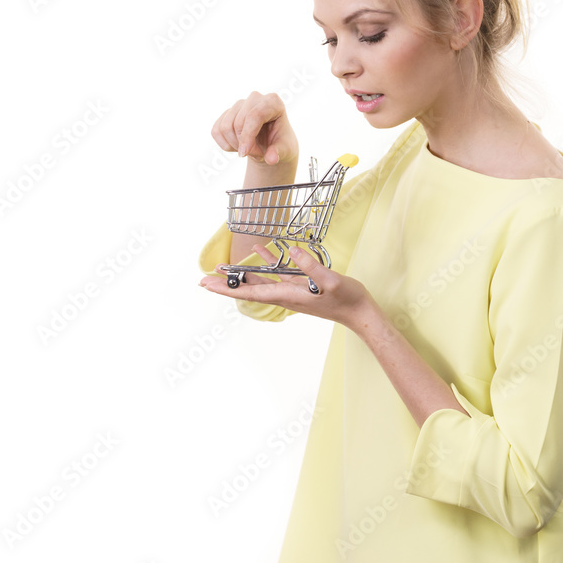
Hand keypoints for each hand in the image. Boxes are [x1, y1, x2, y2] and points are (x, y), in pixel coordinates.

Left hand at [199, 243, 378, 328]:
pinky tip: (259, 251)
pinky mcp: (299, 286)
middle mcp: (284, 295)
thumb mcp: (330, 281)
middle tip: (203, 279)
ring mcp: (291, 291)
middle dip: (225, 285)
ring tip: (222, 269)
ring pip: (259, 282)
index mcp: (287, 295)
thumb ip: (310, 267)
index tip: (207, 285)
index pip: (250, 291)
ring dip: (241, 275)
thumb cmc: (346, 299)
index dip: (227, 288)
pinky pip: (277, 274)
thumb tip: (293, 251)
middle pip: (248, 289)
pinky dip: (266, 263)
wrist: (360, 311)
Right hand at [210, 92, 297, 165]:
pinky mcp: (226, 113)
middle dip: (244, 144)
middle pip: (238, 122)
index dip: (247, 136)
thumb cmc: (281, 144)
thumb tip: (271, 159)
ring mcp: (239, 105)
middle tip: (257, 155)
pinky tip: (239, 145)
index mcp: (273, 102)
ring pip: (225, 127)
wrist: (271, 144)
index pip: (254, 115)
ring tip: (249, 150)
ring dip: (234, 145)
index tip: (244, 154)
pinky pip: (216, 131)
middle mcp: (255, 98)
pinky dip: (225, 144)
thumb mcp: (286, 150)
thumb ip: (279, 153)